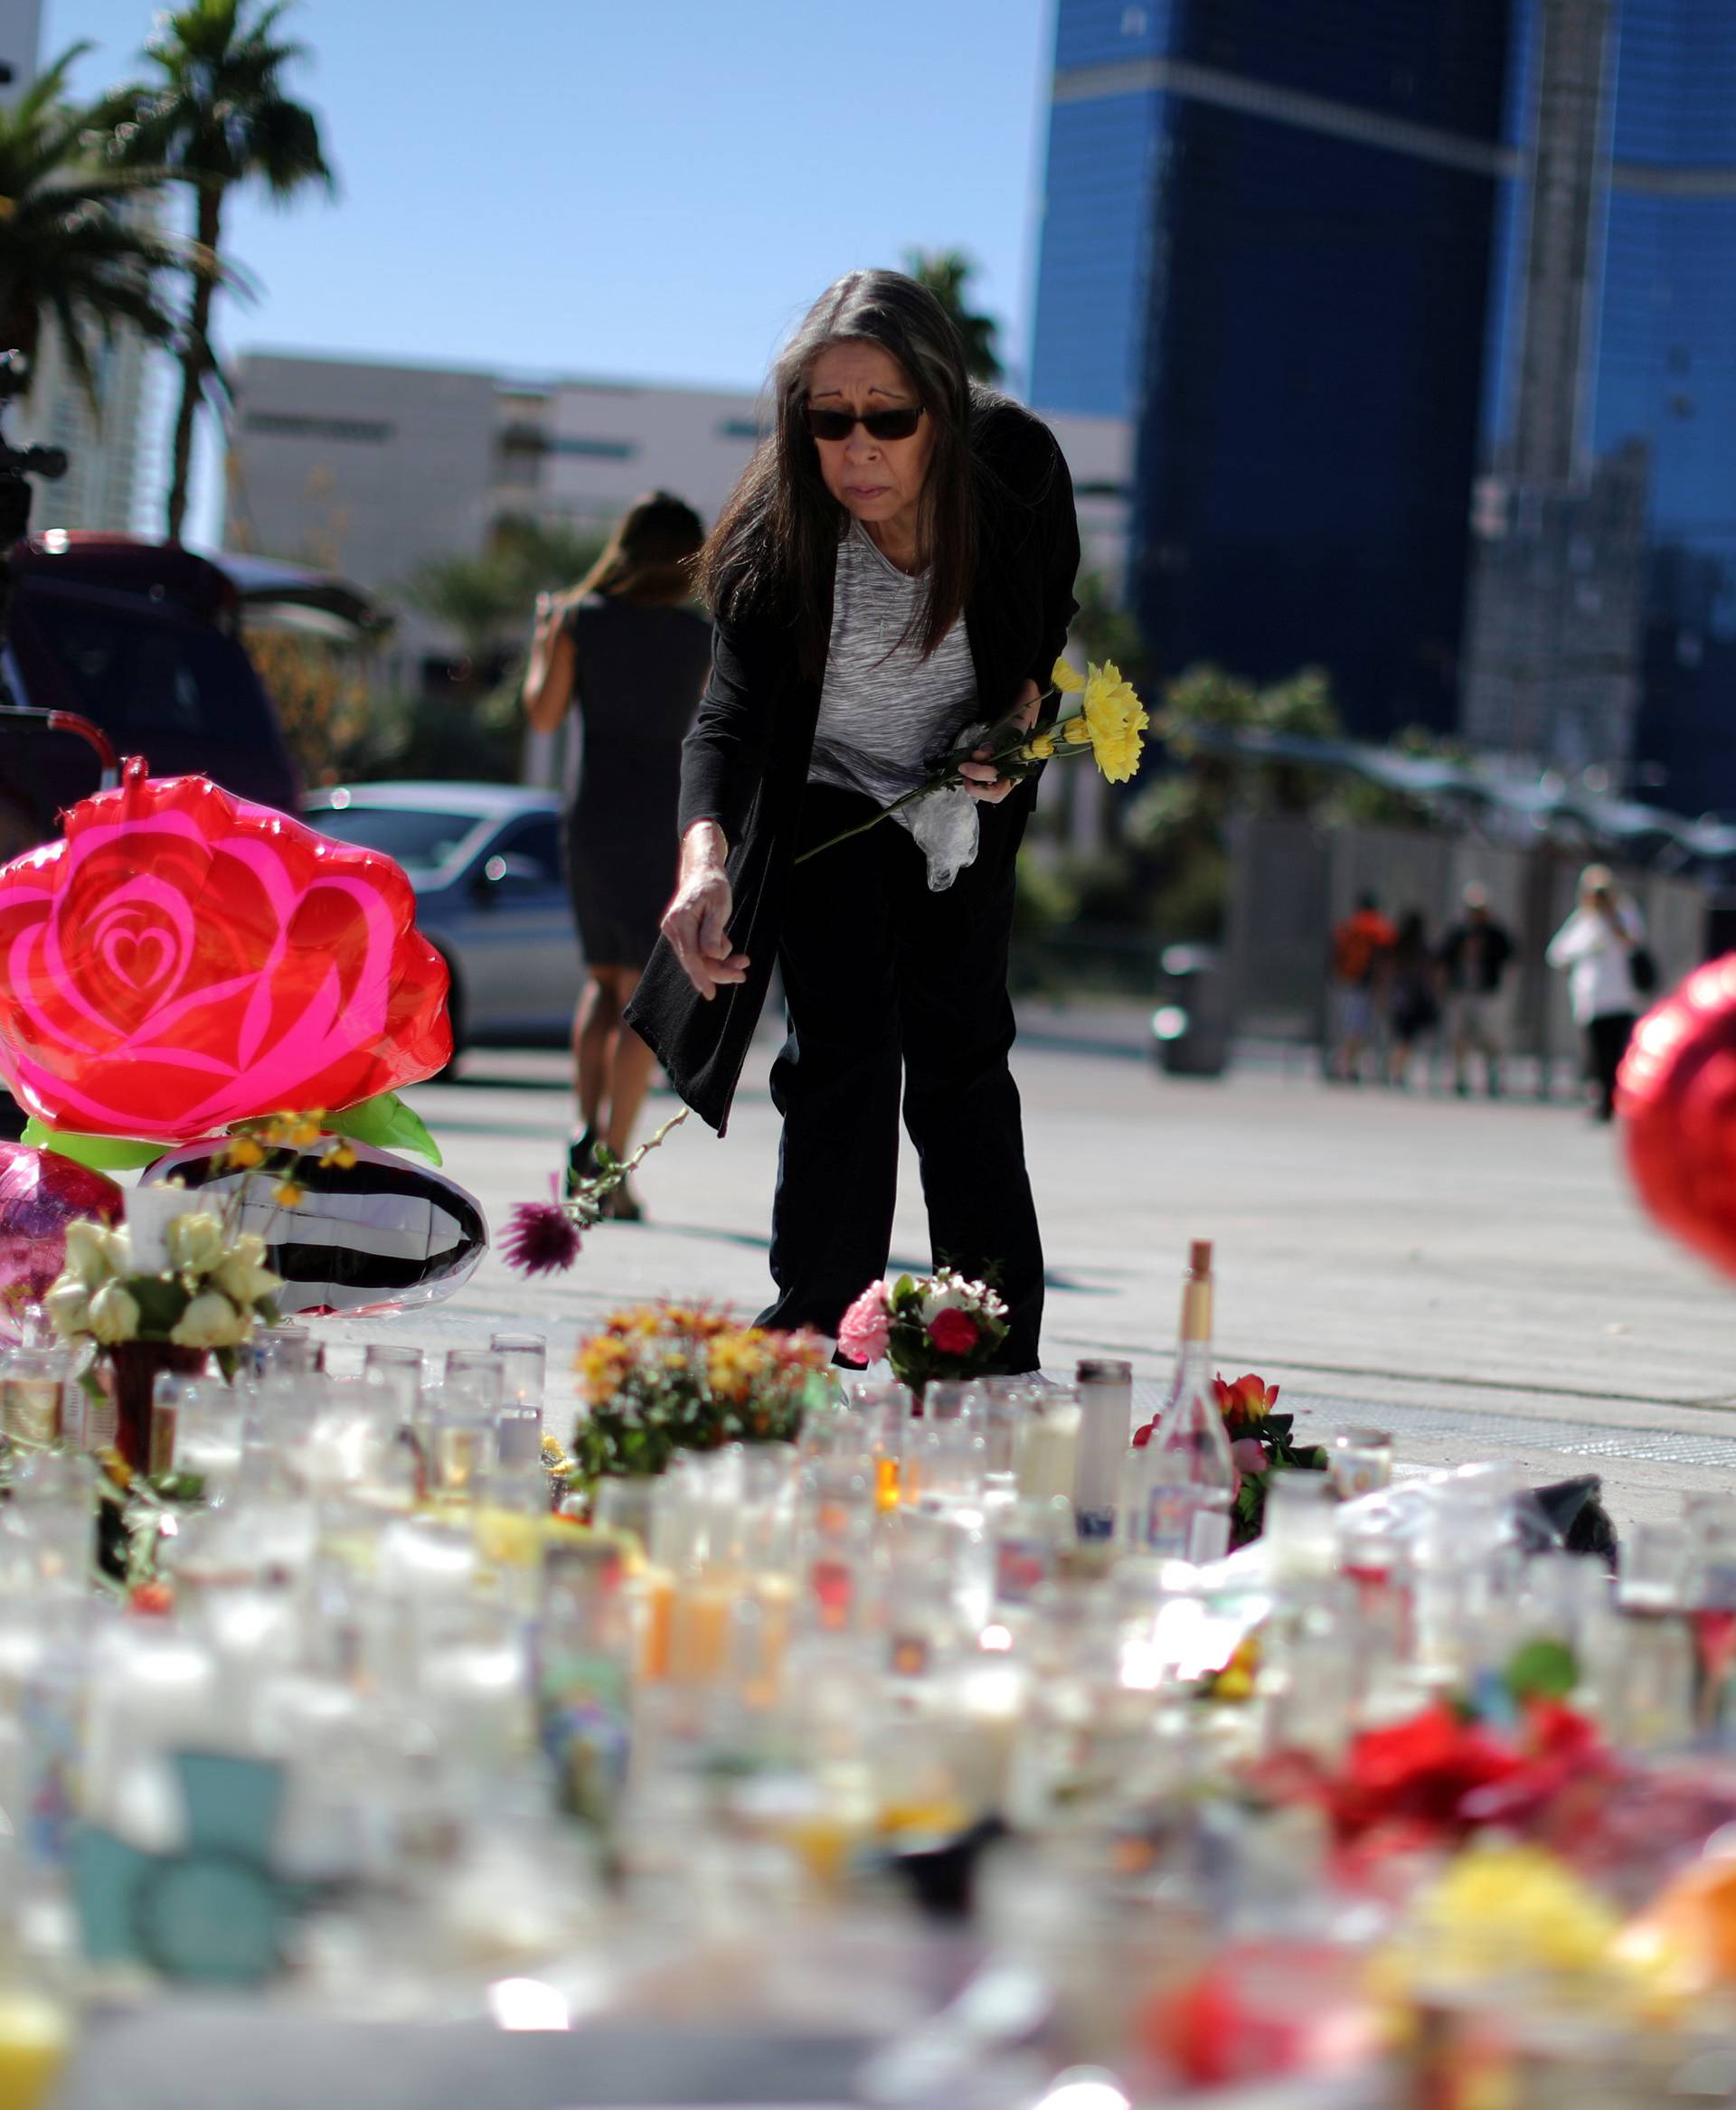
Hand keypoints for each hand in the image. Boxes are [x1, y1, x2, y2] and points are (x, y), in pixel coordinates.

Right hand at [661, 824, 748, 999]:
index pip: (691, 956)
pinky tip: (731, 953)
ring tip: (743, 961)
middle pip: (696, 961)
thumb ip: (714, 931)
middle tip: (743, 974)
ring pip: (699, 958)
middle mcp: (672, 928)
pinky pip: (698, 951)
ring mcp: (674, 932)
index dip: (702, 976)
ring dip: (720, 963)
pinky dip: (714, 955)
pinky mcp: (681, 935)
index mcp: (679, 921)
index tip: (710, 993)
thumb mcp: (719, 906)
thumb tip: (713, 955)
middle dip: (720, 970)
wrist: (701, 871)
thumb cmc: (713, 886)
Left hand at [959, 679, 1041, 804]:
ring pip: (993, 794)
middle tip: (963, 773)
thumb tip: (980, 755)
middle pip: (996, 793)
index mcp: (1020, 762)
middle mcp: (1015, 774)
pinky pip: (988, 787)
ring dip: (976, 788)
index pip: (997, 776)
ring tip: (965, 776)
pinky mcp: (1000, 774)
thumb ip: (992, 743)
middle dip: (977, 788)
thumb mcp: (1004, 728)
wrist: (1023, 714)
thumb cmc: (1016, 720)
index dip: (980, 772)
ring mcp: (1008, 776)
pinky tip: (969, 774)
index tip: (966, 763)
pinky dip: (977, 784)